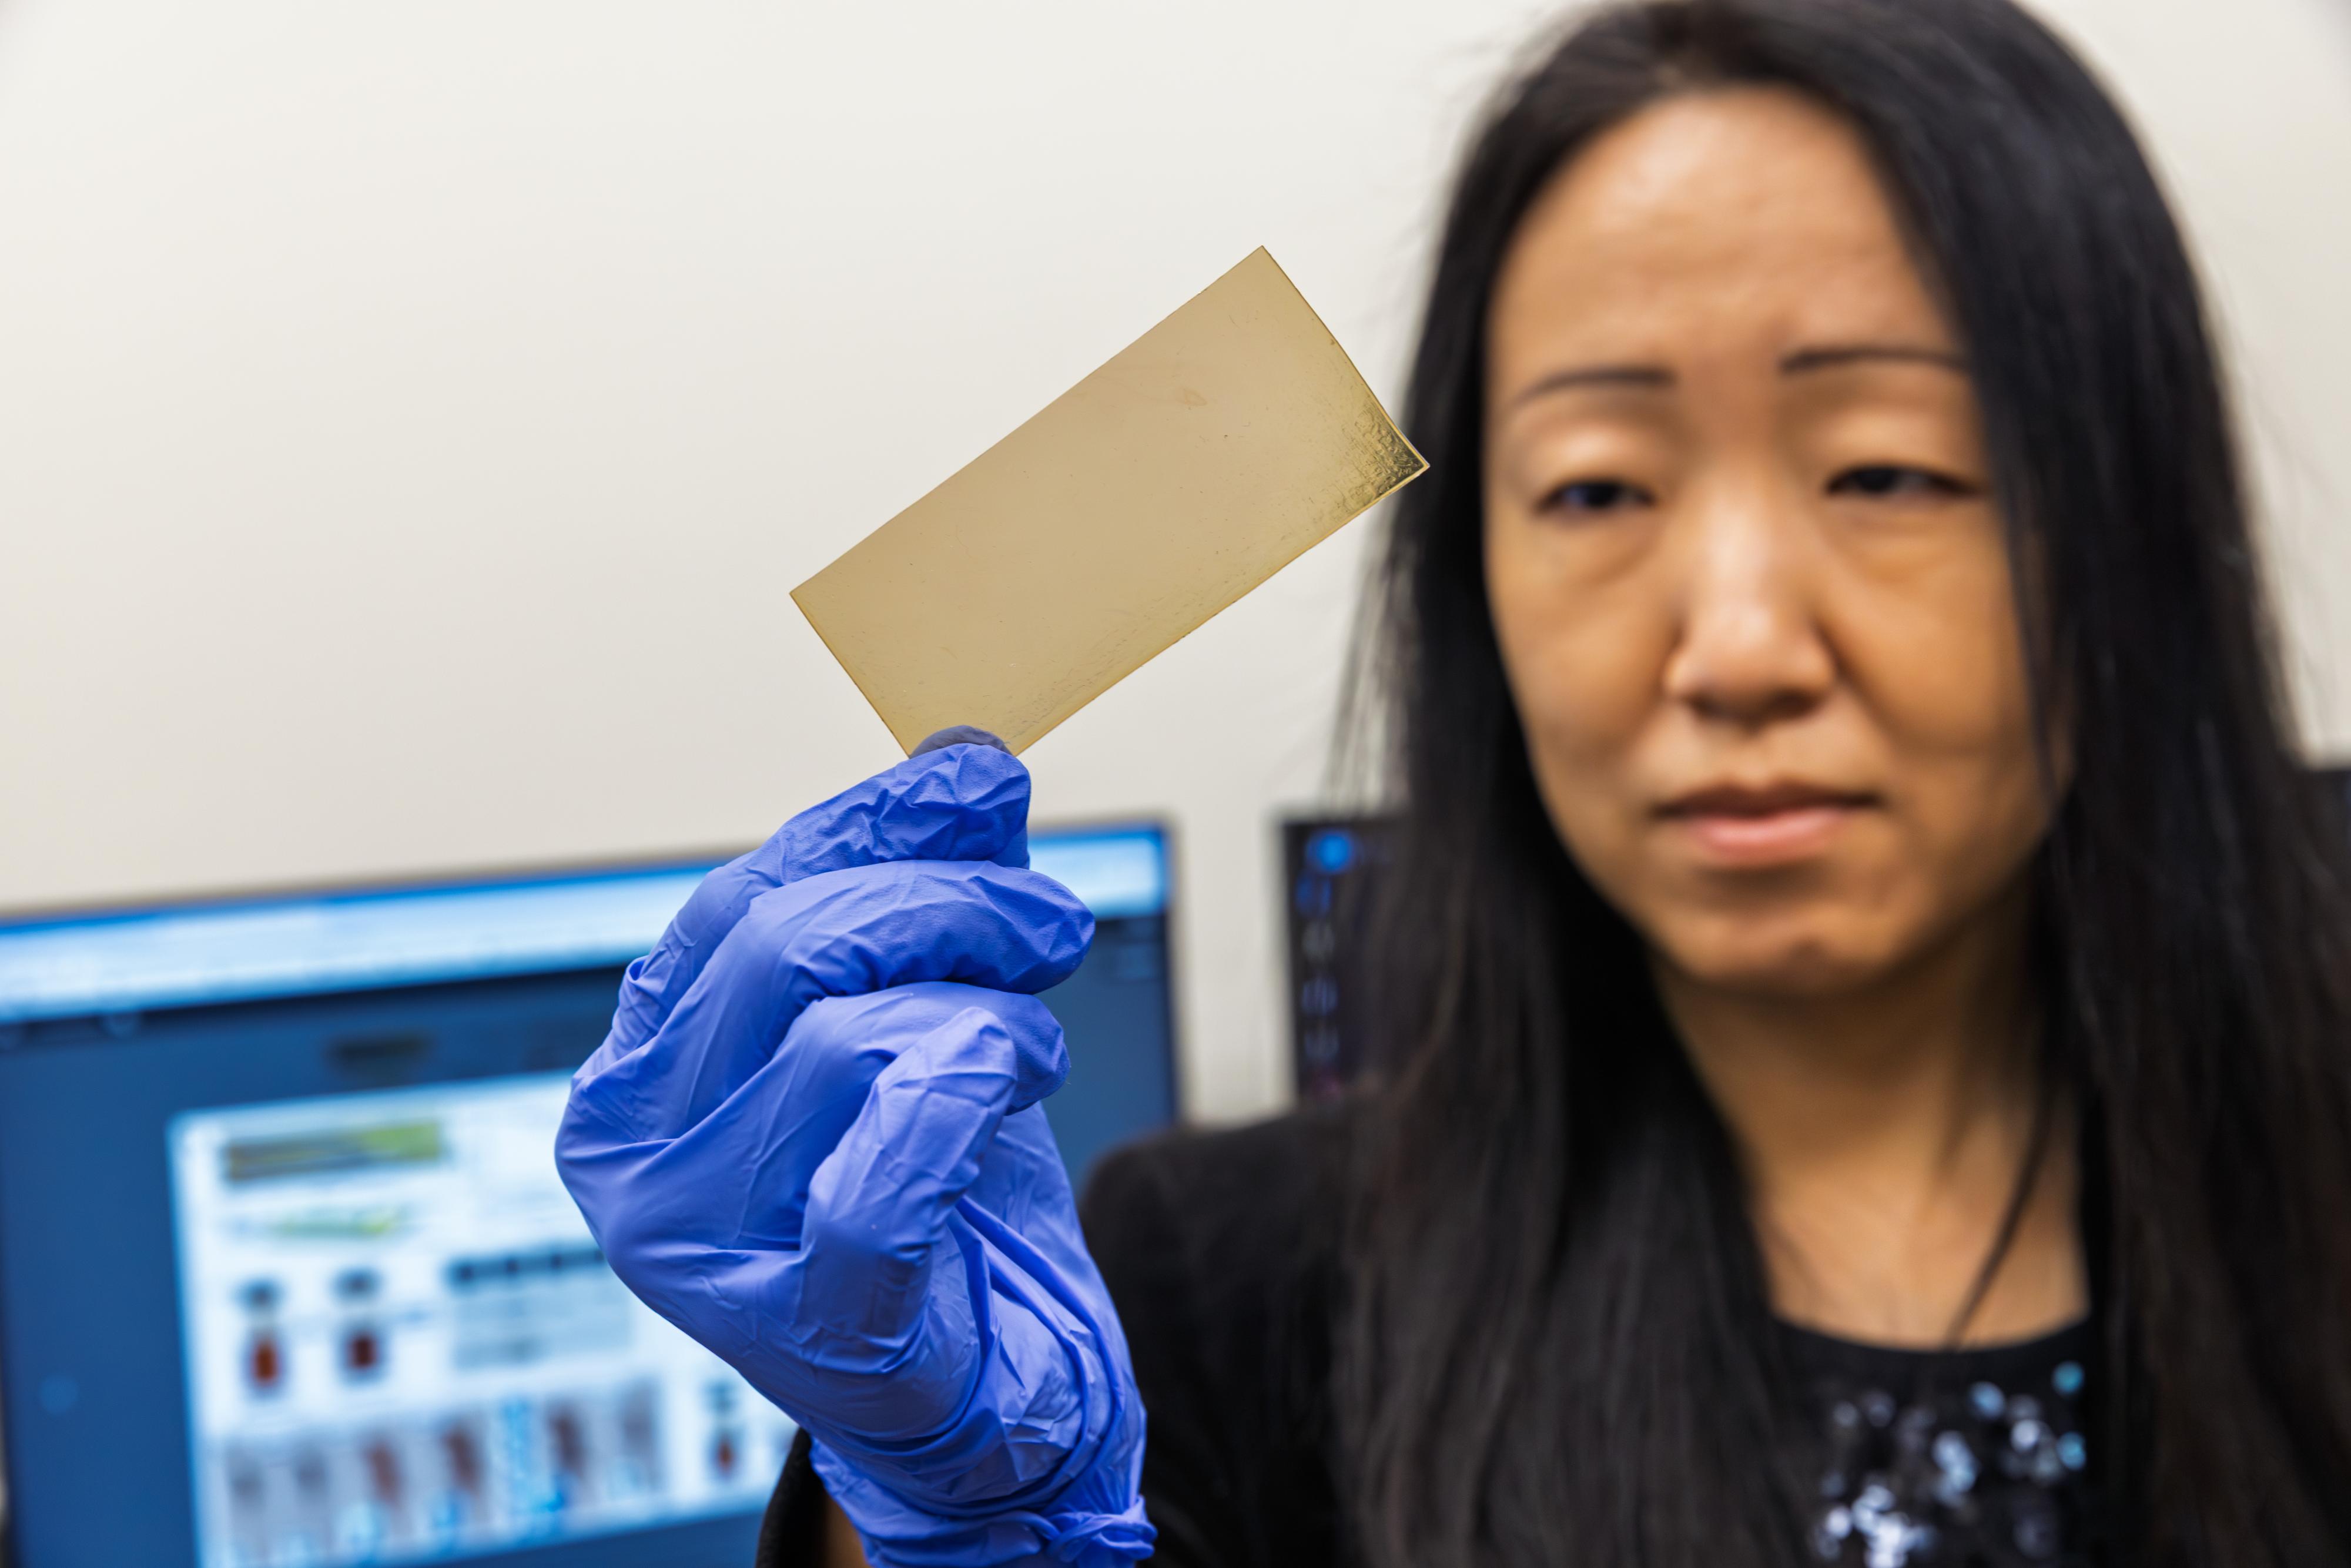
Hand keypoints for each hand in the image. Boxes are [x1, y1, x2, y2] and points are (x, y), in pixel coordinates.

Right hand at [554, 740, 1151, 1566]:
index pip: (735, 904)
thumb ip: (925, 895)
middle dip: (944, 905)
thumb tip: (962, 760)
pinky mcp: (803, 1326)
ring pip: (848, 1042)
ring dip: (983, 1013)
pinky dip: (972, 1099)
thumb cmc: (935, 1203)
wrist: (984, 1387)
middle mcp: (639, 1163)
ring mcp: (705, 1251)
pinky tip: (1015, 1093)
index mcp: (639, 1077)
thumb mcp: (922, 1017)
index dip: (864, 828)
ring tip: (1028, 1043)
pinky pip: (889, 1172)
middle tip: (1046, 920)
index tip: (975, 785)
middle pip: (785, 949)